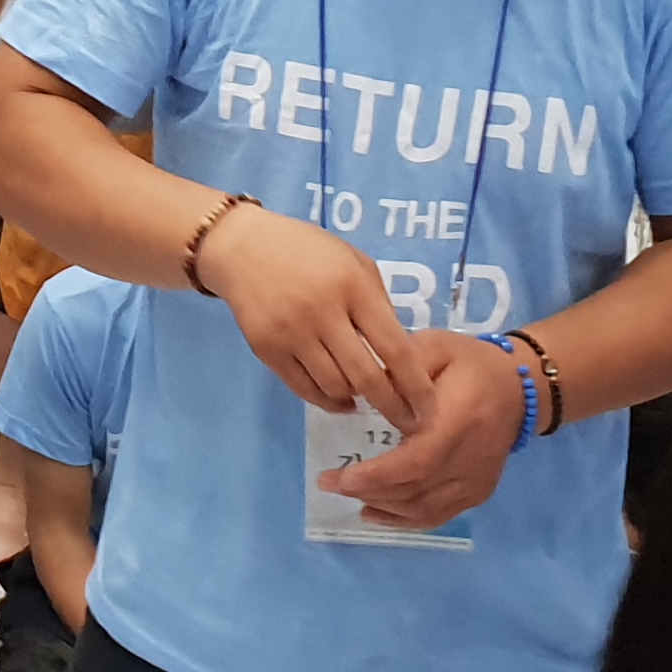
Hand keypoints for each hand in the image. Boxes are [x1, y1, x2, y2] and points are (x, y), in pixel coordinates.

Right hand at [195, 201, 422, 419]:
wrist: (241, 247)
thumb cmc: (308, 250)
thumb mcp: (354, 261)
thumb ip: (378, 303)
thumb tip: (398, 353)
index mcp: (353, 286)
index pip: (394, 348)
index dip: (416, 385)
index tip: (429, 408)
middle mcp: (322, 312)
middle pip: (366, 377)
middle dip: (394, 407)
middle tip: (409, 424)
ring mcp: (291, 333)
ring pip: (335, 387)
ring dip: (359, 400)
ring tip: (370, 400)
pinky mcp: (267, 349)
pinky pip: (304, 388)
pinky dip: (328, 400)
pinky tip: (342, 399)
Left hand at [323, 329, 524, 531]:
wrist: (520, 387)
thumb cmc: (468, 362)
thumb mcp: (433, 346)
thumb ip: (398, 368)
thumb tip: (361, 390)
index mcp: (458, 420)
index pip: (416, 461)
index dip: (377, 476)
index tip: (340, 478)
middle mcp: (469, 459)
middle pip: (415, 490)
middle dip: (367, 490)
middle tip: (327, 482)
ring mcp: (476, 481)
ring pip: (423, 509)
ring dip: (381, 507)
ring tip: (346, 493)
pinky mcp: (478, 492)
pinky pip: (438, 515)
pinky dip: (404, 519)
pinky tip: (375, 512)